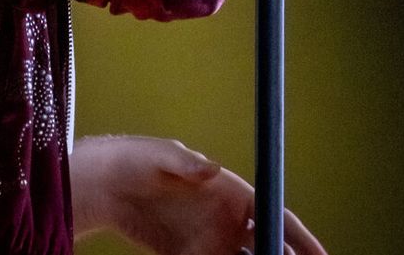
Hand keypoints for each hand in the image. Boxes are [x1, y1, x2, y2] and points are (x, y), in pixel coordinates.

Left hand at [71, 135, 327, 254]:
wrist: (103, 184)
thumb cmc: (136, 159)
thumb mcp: (161, 156)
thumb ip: (187, 163)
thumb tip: (212, 168)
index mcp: (232, 192)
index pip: (276, 215)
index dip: (300, 237)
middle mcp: (227, 219)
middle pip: (266, 247)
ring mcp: (208, 240)